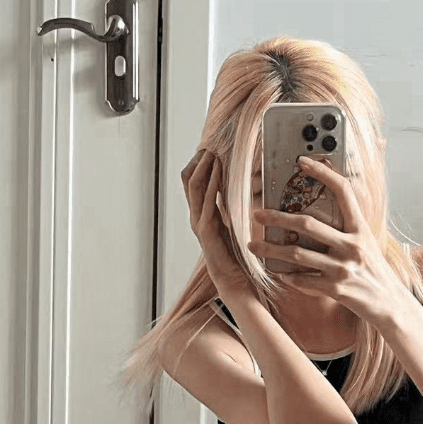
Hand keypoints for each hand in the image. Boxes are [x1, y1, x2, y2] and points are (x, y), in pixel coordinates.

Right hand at [180, 148, 249, 294]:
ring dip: (204, 167)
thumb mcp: (231, 222)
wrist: (232, 277)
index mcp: (201, 213)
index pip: (191, 181)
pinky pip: (207, 201)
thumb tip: (234, 187)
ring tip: (213, 153)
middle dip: (198, 160)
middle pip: (188, 179)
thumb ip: (228, 206)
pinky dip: (212, 184)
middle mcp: (196, 215)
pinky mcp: (207, 229)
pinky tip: (218, 172)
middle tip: (209, 146)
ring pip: (194, 186)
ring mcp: (198, 222)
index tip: (208, 148)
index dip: (197, 163)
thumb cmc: (234, 252)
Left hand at [246, 156, 409, 325]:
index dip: (323, 173)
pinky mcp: (336, 289)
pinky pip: (303, 280)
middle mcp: (352, 246)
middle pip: (307, 225)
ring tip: (253, 247)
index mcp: (360, 229)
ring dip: (271, 251)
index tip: (302, 162)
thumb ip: (346, 230)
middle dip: (277, 219)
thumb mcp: (366, 244)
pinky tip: (282, 273)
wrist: (390, 304)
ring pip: (297, 255)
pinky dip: (289, 276)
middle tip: (258, 215)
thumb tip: (316, 216)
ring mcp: (343, 268)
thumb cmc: (375, 272)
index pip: (343, 191)